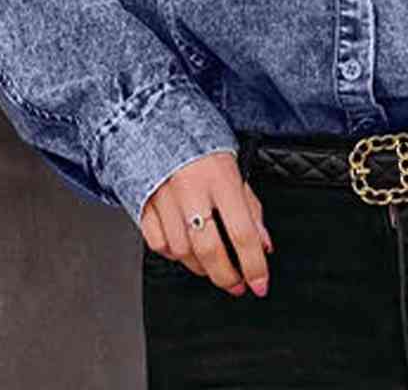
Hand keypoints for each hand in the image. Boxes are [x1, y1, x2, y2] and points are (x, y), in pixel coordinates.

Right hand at [140, 151, 273, 297]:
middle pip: (210, 249)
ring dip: (202, 268)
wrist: (159, 122)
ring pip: (183, 251)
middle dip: (227, 276)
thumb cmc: (203, 146)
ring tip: (215, 268)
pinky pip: (158, 244)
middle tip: (238, 285)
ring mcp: (164, 198)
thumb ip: (250, 207)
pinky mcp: (143, 204)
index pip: (243, 231)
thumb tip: (264, 244)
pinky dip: (174, 254)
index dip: (254, 264)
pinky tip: (186, 251)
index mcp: (221, 177)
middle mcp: (192, 190)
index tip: (261, 283)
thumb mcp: (236, 168)